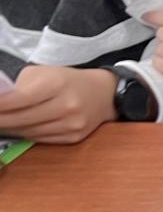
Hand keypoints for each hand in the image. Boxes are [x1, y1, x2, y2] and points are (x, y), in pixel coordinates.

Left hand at [0, 66, 116, 143]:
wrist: (102, 94)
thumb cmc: (66, 80)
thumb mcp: (42, 73)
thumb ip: (20, 87)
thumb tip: (0, 103)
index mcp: (56, 84)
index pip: (19, 99)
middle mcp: (67, 105)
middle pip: (22, 119)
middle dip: (0, 120)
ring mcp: (72, 124)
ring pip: (30, 132)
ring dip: (11, 129)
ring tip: (1, 124)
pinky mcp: (75, 137)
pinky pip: (42, 139)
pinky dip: (27, 134)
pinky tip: (17, 129)